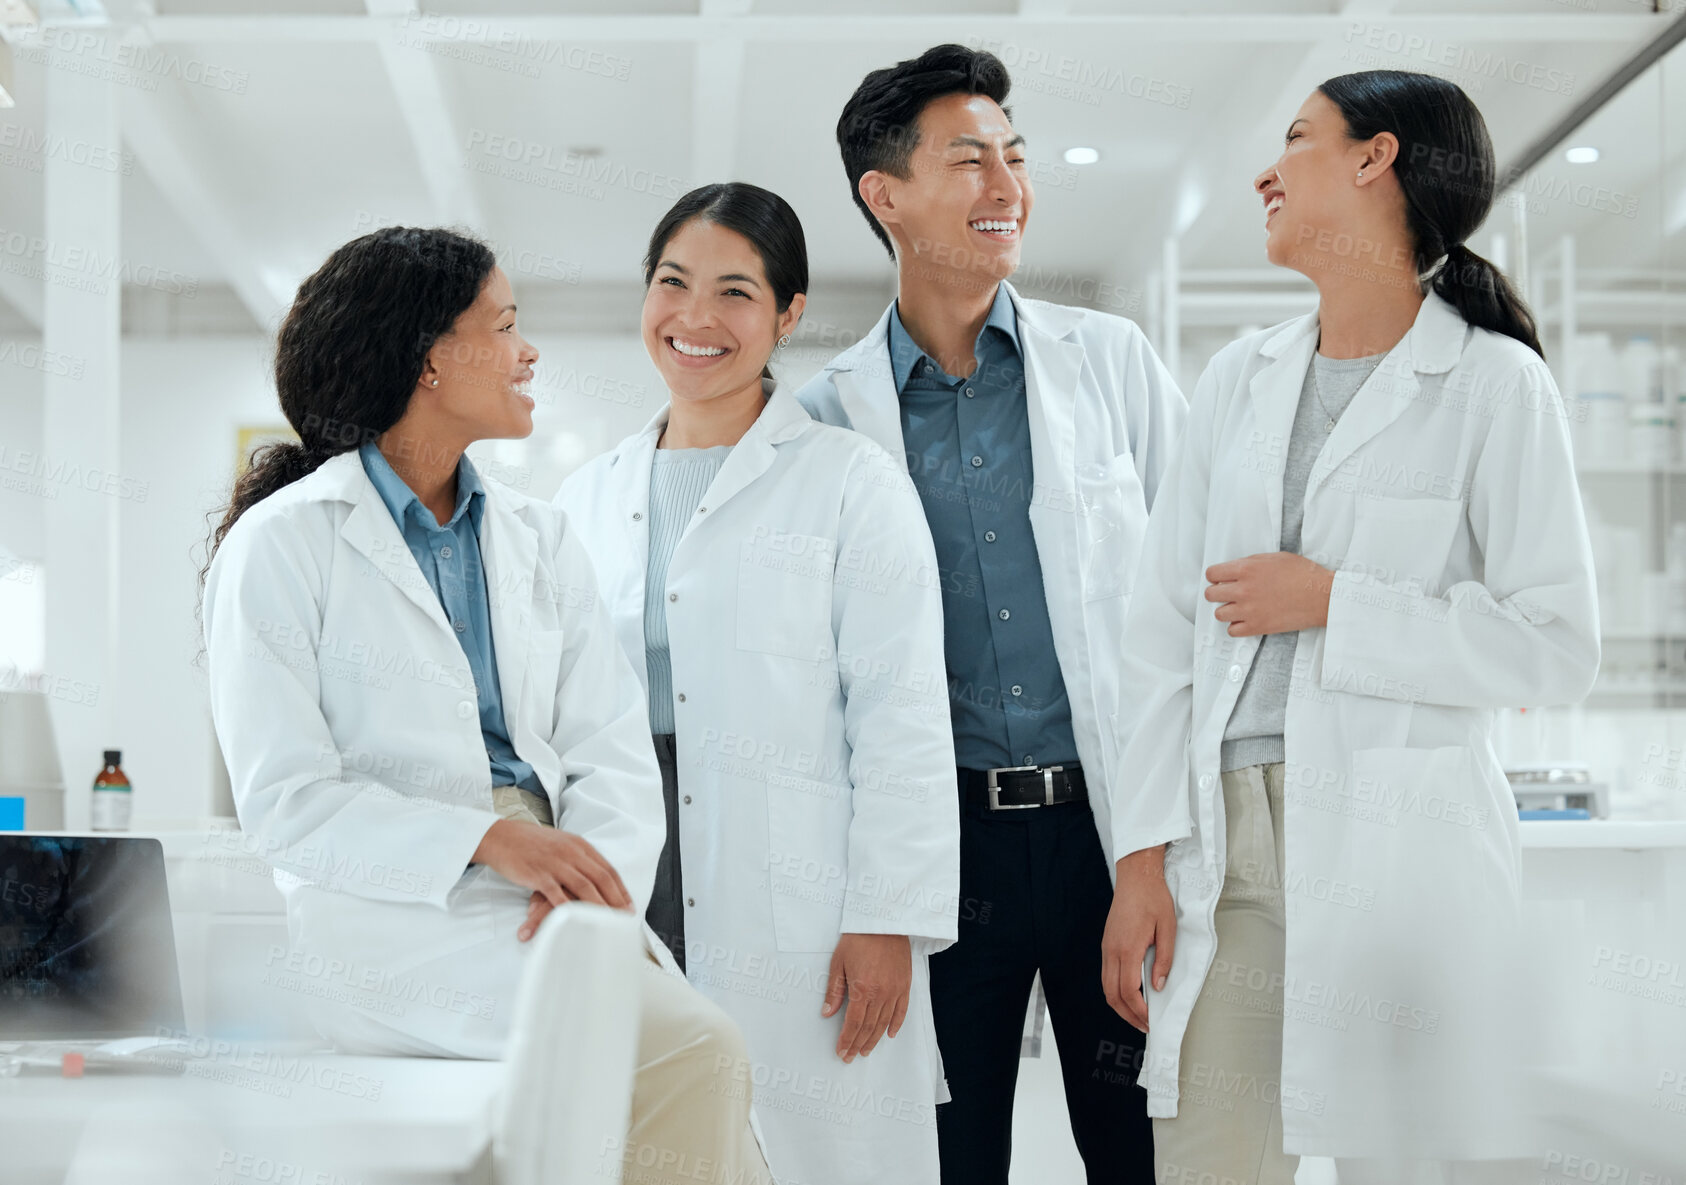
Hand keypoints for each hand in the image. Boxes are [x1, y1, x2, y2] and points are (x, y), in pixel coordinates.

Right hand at [472, 818, 632, 941]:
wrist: (501, 837)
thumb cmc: (530, 843)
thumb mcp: (561, 844)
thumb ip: (578, 858)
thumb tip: (594, 877)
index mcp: (579, 845)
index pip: (607, 869)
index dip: (620, 889)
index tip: (628, 905)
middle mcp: (571, 852)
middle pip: (601, 878)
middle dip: (616, 900)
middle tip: (625, 919)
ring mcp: (555, 863)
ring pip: (585, 887)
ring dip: (599, 907)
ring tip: (608, 924)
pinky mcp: (539, 874)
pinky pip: (558, 895)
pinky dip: (569, 910)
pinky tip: (578, 921)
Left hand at [822, 934, 911, 1062]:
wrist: (883, 921)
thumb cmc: (858, 938)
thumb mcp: (838, 962)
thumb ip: (834, 991)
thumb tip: (827, 1013)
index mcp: (862, 989)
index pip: (854, 1023)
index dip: (847, 1040)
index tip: (841, 1051)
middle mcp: (880, 993)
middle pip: (869, 1027)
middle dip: (858, 1044)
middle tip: (851, 1056)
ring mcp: (895, 990)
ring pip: (884, 1023)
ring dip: (874, 1039)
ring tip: (866, 1050)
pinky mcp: (905, 984)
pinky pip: (902, 1010)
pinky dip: (896, 1024)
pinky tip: (890, 1034)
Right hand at [1102, 846, 1176, 1032]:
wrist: (1136, 876)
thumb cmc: (1154, 899)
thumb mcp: (1168, 929)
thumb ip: (1164, 960)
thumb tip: (1158, 986)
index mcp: (1127, 949)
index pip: (1129, 991)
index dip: (1139, 1011)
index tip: (1151, 1021)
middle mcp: (1112, 951)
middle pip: (1112, 994)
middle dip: (1128, 1015)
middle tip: (1145, 1026)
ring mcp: (1106, 947)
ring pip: (1106, 986)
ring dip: (1120, 1005)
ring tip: (1137, 1015)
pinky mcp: (1106, 943)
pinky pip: (1106, 974)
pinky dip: (1115, 991)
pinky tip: (1129, 994)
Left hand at [1205, 552, 1333, 636]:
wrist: (1322, 596)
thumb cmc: (1303, 574)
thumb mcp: (1274, 558)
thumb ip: (1250, 563)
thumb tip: (1234, 570)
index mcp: (1246, 569)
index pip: (1211, 574)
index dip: (1215, 576)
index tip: (1220, 579)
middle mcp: (1244, 590)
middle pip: (1211, 595)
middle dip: (1218, 592)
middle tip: (1228, 593)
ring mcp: (1249, 610)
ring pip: (1219, 614)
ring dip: (1227, 610)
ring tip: (1239, 607)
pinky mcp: (1258, 627)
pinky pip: (1232, 631)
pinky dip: (1236, 626)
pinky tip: (1246, 619)